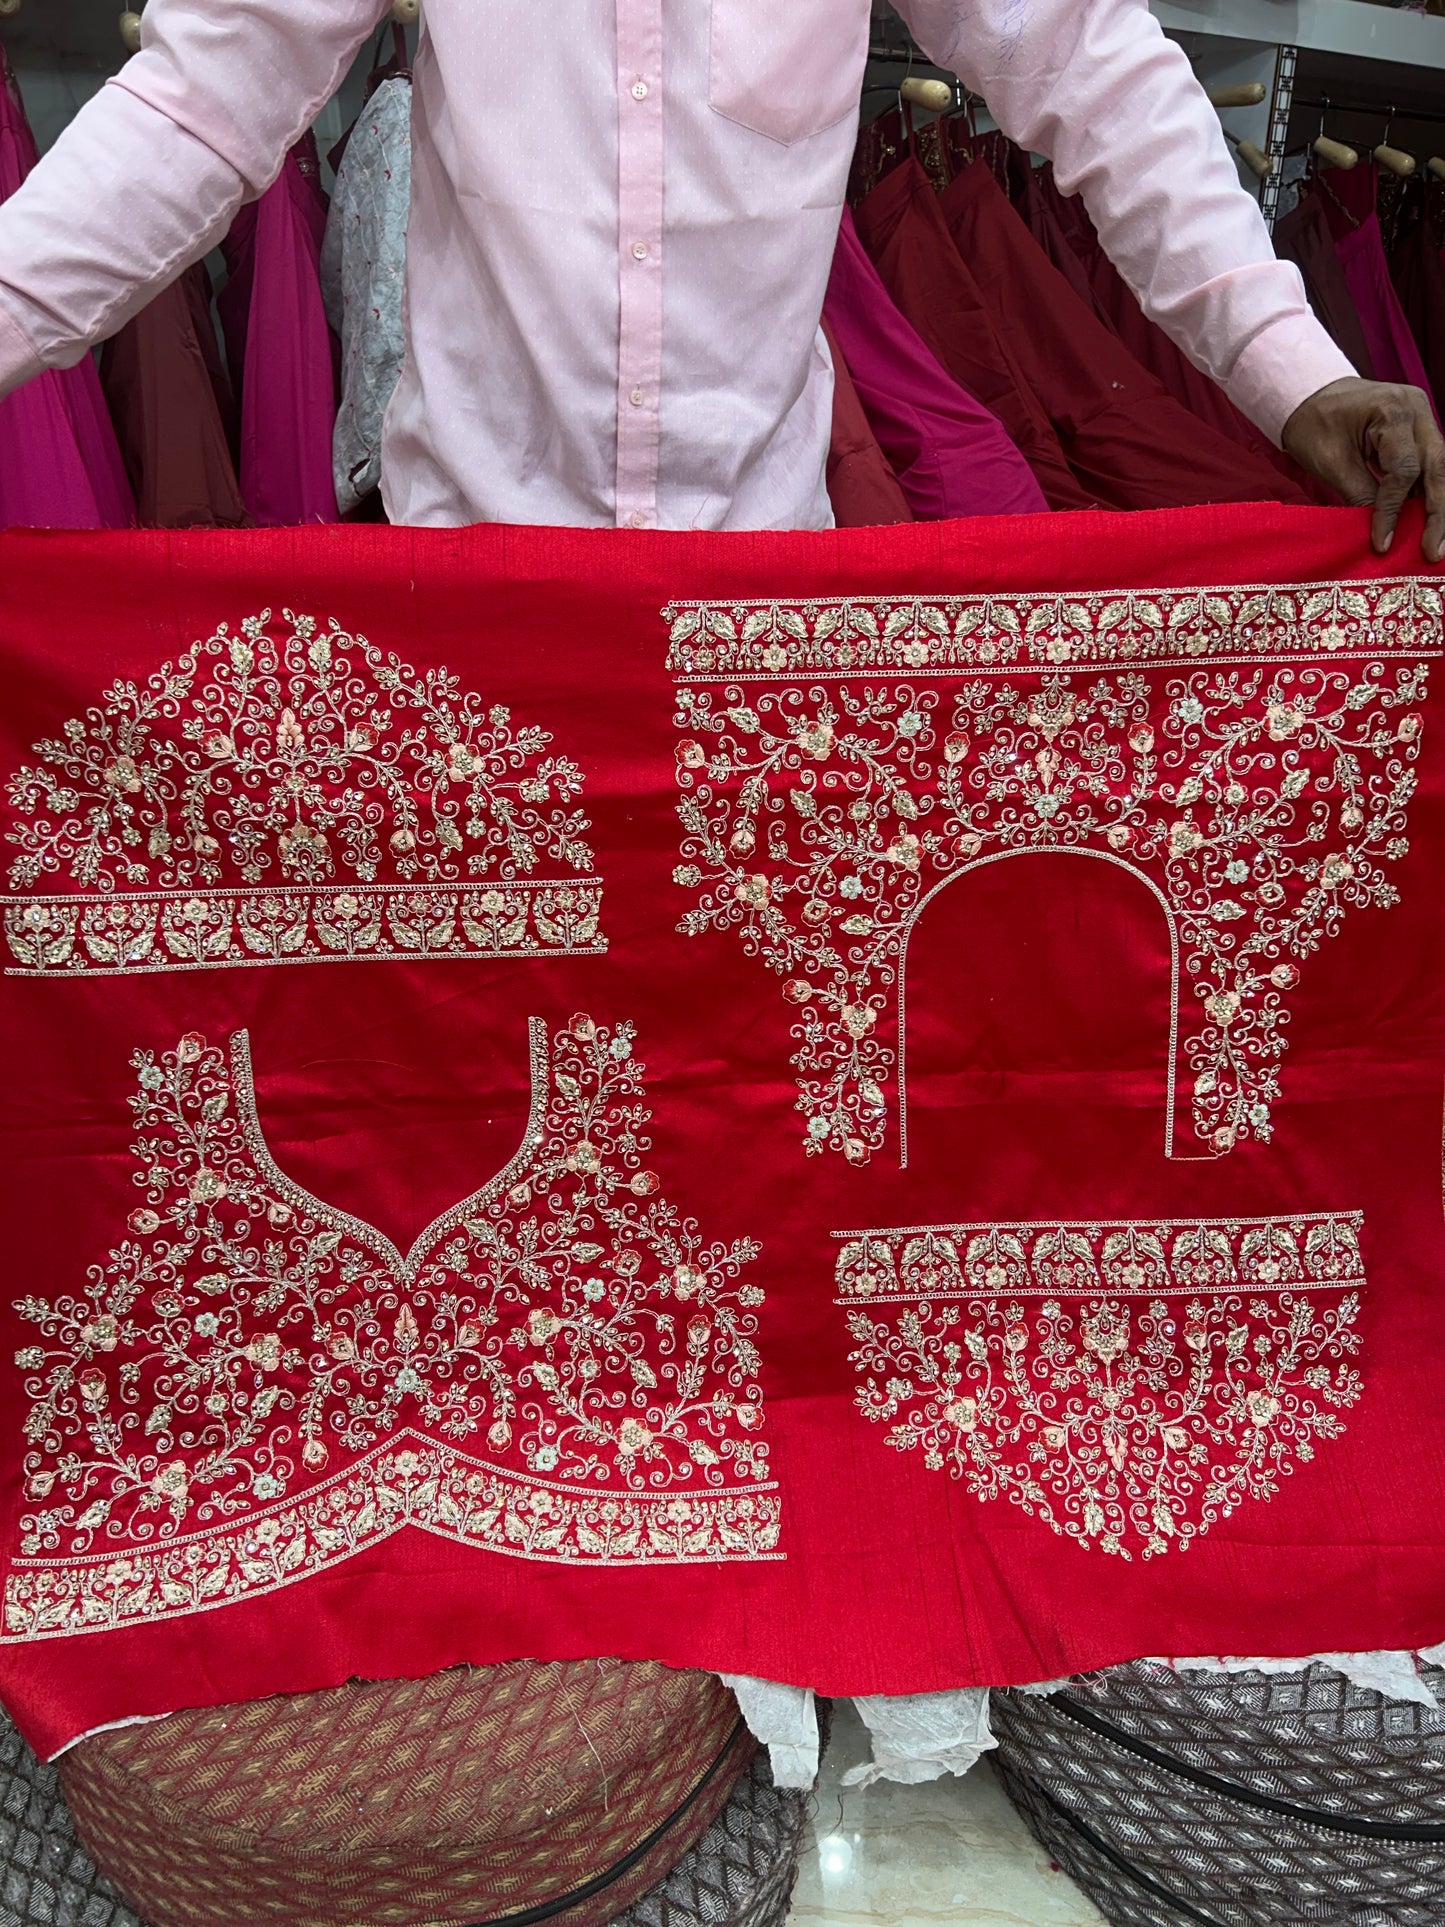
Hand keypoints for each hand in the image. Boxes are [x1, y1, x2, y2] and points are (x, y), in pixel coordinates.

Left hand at [1282, 377, 1444, 561]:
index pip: (1403, 470)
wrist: (1311, 394)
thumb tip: (1382, 530)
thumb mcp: (1331, 462)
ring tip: (1435, 543)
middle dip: (1437, 513)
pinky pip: (1430, 465)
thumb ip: (1359, 493)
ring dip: (1438, 506)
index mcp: (1393, 411)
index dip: (1393, 510)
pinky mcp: (1419, 430)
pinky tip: (1427, 522)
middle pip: (1438, 468)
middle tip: (1432, 551)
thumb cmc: (1314, 423)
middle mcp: (1417, 410)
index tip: (1382, 542)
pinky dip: (1428, 494)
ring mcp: (1422, 418)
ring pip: (1440, 468)